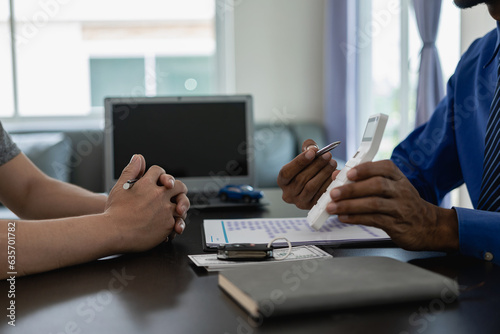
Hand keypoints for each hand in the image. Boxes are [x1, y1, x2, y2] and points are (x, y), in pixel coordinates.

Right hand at [105, 154, 188, 251]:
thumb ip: (131, 170)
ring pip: (181, 204)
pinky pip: (179, 221)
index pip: (159, 171)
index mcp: (147, 184)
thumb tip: (138, 157)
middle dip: (177, 188)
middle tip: (173, 193)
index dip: (159, 174)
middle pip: (178, 185)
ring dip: (179, 206)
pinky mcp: (168, 225)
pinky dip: (176, 222)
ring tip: (174, 210)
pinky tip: (170, 224)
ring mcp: (165, 210)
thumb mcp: (120, 187)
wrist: (114, 232)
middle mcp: (159, 195)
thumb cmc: (115, 212)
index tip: (158, 180)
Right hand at [277, 139, 336, 208]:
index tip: (313, 151)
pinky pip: (320, 195)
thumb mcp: (305, 157)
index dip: (300, 161)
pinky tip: (335, 174)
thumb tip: (311, 147)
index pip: (286, 172)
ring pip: (311, 187)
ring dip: (323, 173)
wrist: (315, 185)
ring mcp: (299, 202)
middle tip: (328, 155)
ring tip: (332, 162)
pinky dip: (329, 183)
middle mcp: (288, 194)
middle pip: (300, 179)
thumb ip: (307, 148)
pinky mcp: (312, 206)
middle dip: (316, 165)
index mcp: (282, 181)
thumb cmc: (308, 170)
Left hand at [326, 160, 458, 251]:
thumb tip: (338, 176)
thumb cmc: (403, 203)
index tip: (348, 173)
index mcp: (398, 177)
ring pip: (374, 204)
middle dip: (352, 189)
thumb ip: (365, 180)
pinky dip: (356, 218)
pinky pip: (374, 220)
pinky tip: (344, 218)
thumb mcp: (391, 186)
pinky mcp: (396, 224)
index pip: (384, 167)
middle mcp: (400, 190)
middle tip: (334, 192)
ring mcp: (400, 208)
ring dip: (350, 205)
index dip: (365, 169)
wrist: (428, 226)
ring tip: (333, 207)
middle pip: (377, 185)